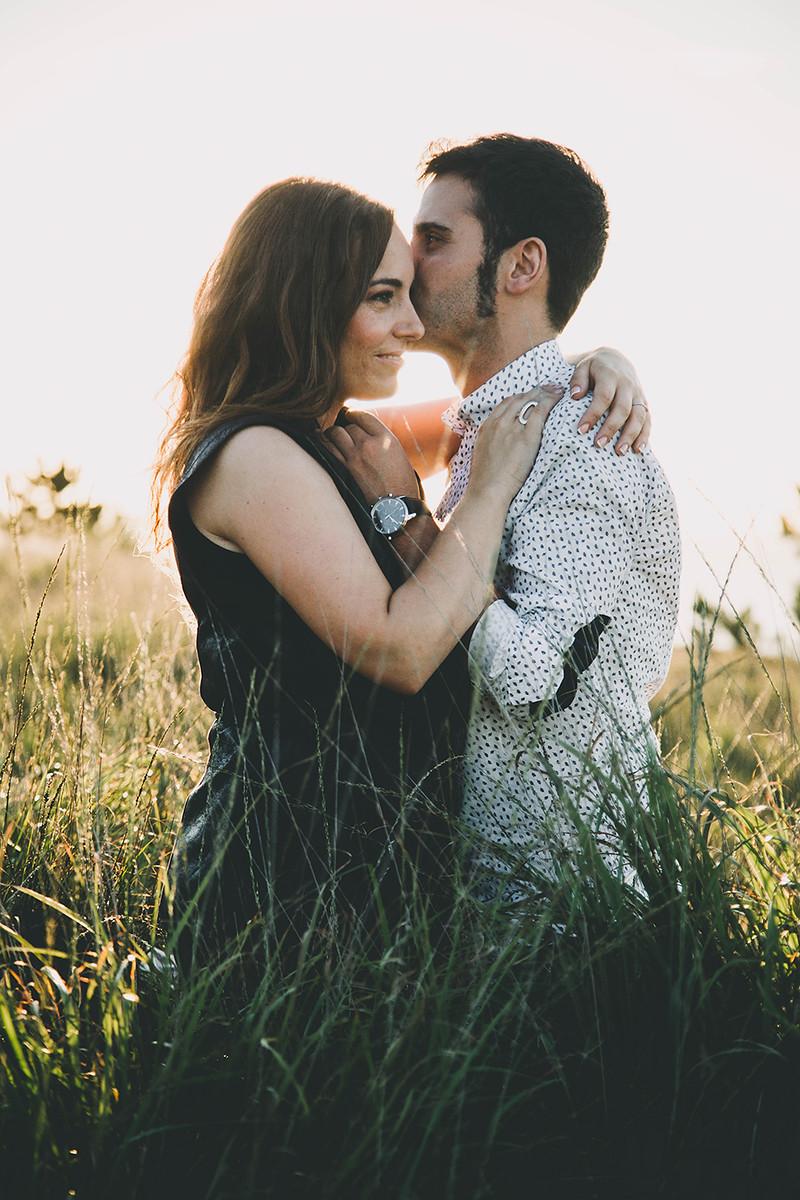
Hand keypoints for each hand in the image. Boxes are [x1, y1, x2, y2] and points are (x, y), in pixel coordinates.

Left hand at [322, 410, 419, 504]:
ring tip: (332, 436)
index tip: (350, 415)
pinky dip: (323, 443)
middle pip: (348, 426)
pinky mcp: (344, 470)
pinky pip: (327, 448)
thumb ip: (382, 442)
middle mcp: (369, 444)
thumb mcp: (398, 455)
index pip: (364, 416)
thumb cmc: (401, 485)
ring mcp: (354, 457)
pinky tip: (320, 440)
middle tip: (344, 433)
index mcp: (386, 439)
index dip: (354, 414)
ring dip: (332, 434)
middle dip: (345, 428)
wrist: (396, 508)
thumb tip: (365, 434)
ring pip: (335, 433)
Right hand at [469, 384, 562, 506]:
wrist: (488, 490)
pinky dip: (551, 400)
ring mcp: (512, 427)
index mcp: (486, 426)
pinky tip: (560, 397)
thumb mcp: (483, 456)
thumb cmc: (486, 481)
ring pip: (530, 400)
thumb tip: (501, 447)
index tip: (530, 396)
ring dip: (544, 392)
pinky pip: (541, 410)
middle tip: (547, 387)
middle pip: (518, 398)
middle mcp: (499, 422)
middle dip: (534, 391)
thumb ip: (492, 445)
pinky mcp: (527, 436)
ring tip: (556, 390)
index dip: (520, 397)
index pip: (505, 404)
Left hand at [569, 347, 650, 454]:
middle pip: (622, 408)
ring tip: (619, 452)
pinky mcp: (644, 402)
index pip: (603, 397)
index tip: (581, 430)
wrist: (616, 360)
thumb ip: (578, 380)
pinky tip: (637, 450)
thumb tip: (575, 396)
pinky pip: (648, 419)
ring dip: (630, 435)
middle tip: (598, 445)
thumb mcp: (583, 367)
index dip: (593, 414)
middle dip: (611, 428)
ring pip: (638, 416)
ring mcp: (638, 394)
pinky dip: (644, 435)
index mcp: (610, 376)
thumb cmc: (594, 368)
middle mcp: (627, 385)